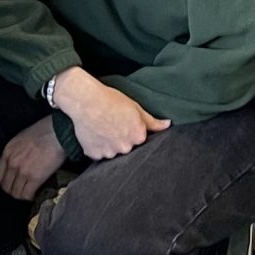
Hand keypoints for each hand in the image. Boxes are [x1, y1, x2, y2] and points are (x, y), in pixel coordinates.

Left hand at [0, 114, 66, 200]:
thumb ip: (17, 152)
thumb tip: (20, 163)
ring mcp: (22, 171)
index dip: (7, 183)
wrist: (59, 131)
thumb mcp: (23, 138)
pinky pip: (27, 194)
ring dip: (23, 195)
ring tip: (31, 193)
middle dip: (14, 190)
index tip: (14, 184)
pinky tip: (36, 194)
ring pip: (16, 193)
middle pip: (6, 187)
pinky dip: (31, 197)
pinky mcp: (35, 177)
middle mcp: (12, 162)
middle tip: (23, 190)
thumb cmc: (45, 131)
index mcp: (7, 152)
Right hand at [53, 68, 168, 159]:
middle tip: (113, 125)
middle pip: (126, 148)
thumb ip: (152, 121)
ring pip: (112, 152)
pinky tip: (95, 133)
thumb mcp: (136, 108)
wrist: (86, 100)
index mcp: (138, 137)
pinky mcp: (94, 154)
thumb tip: (167, 125)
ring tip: (102, 128)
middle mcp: (125, 148)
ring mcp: (109, 152)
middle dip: (121, 140)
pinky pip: (98, 154)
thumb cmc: (111, 100)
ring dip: (109, 144)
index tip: (125, 124)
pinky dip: (97, 146)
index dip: (132, 132)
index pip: (140, 141)